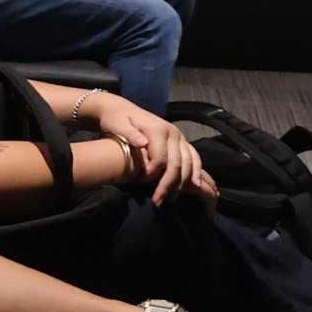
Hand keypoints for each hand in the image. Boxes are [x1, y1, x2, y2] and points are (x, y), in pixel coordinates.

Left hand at [85, 94, 209, 204]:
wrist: (121, 109)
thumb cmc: (116, 119)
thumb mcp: (117, 124)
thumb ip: (129, 134)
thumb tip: (143, 143)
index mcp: (157, 129)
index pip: (161, 158)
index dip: (152, 174)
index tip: (140, 184)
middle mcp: (172, 132)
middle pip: (177, 162)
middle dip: (168, 184)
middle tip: (158, 202)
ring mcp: (179, 136)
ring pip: (188, 162)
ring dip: (183, 182)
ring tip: (172, 199)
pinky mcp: (181, 141)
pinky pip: (193, 156)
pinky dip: (195, 171)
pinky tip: (195, 184)